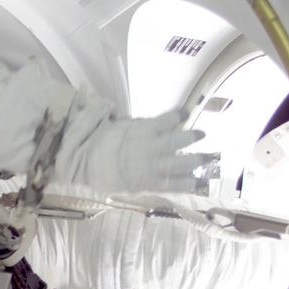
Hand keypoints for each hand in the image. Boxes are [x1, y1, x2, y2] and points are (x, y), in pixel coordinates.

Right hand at [62, 110, 211, 194]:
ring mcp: (152, 167)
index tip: (184, 113)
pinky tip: (196, 183)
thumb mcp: (102, 121)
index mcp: (142, 129)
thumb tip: (108, 104)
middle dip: (192, 137)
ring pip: (180, 163)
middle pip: (179, 140)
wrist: (81, 166)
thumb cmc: (90, 142)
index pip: (168, 120)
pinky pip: (171, 184)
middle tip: (202, 134)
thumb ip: (113, 114)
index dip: (178, 116)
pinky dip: (185, 184)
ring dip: (195, 161)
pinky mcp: (148, 183)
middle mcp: (151, 147)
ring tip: (206, 159)